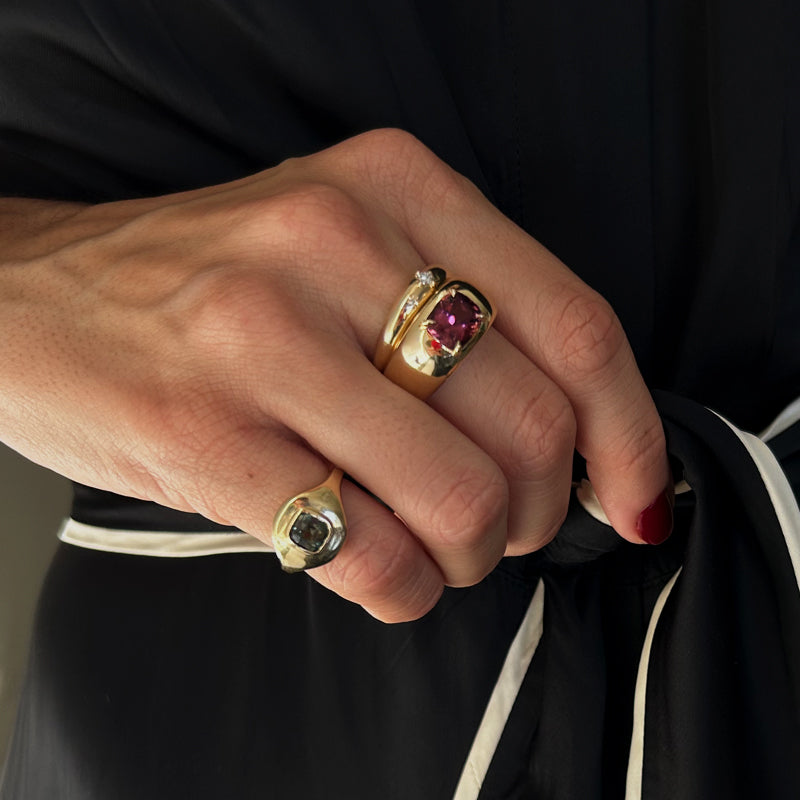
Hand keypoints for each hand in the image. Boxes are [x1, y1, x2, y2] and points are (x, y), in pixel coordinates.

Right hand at [0, 129, 670, 621]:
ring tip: (431, 543)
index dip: (630, 432)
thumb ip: (461, 317)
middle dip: (536, 510)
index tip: (634, 495)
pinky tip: (374, 562)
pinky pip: (367, 554)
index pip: (576, 325)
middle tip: (497, 520)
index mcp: (393, 185)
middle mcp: (332, 245)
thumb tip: (580, 441)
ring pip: (459, 501)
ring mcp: (263, 340)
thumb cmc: (206, 283)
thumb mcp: (345, 245)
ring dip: (468, 553)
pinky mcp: (204, 437)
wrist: (35, 296)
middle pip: (529, 427)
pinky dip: (399, 586)